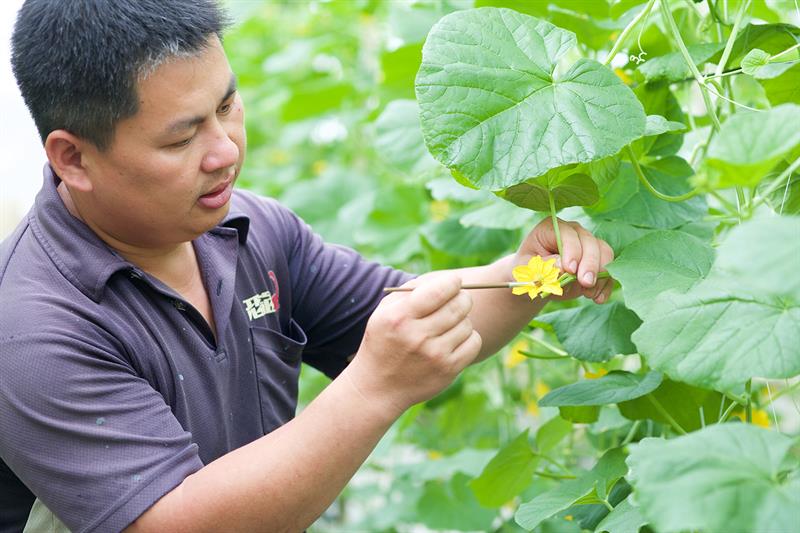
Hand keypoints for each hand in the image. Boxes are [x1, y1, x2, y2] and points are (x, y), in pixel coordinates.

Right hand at [346, 274, 481, 416]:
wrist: (378, 387)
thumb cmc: (383, 342)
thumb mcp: (384, 313)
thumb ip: (411, 292)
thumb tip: (446, 280)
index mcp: (399, 317)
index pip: (438, 290)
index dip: (452, 282)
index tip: (454, 282)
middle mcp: (417, 336)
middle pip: (459, 305)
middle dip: (462, 298)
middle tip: (459, 299)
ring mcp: (434, 354)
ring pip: (467, 323)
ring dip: (463, 319)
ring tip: (450, 323)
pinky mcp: (448, 370)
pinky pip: (474, 342)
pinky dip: (469, 337)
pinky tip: (456, 338)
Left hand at [515, 217, 613, 303]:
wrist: (536, 279)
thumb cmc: (528, 269)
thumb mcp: (527, 268)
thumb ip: (544, 265)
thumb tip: (563, 267)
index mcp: (552, 228)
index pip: (567, 235)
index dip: (571, 251)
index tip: (570, 270)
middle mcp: (574, 232)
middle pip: (590, 242)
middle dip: (590, 264)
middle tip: (585, 283)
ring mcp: (588, 244)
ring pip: (604, 252)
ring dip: (600, 275)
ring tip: (589, 293)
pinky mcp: (597, 260)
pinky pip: (608, 269)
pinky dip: (605, 284)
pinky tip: (598, 298)